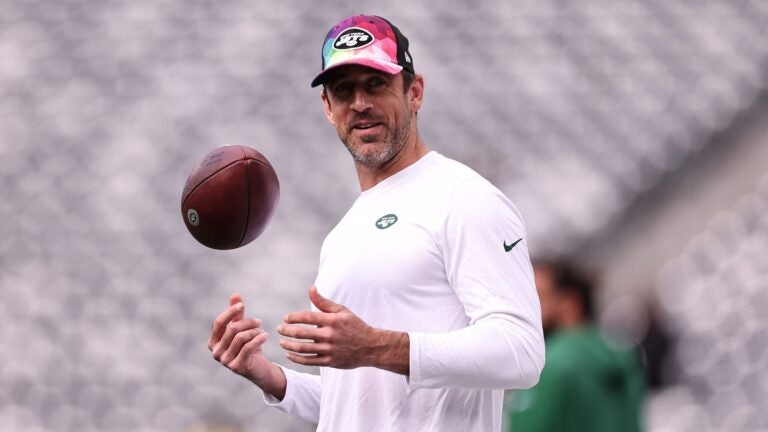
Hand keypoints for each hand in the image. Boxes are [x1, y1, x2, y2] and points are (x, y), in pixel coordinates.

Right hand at [208, 294, 285, 398]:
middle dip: (247, 322)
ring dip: (254, 331)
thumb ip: (236, 313)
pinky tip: (265, 335)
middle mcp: (216, 352)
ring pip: (240, 337)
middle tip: (259, 322)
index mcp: (213, 342)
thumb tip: (235, 295)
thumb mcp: (242, 329)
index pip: (219, 323)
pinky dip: (258, 339)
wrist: (259, 368)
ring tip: (261, 330)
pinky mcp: (237, 367)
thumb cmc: (248, 346)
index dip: (230, 312)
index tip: (241, 305)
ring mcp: (225, 361)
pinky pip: (248, 348)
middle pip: (232, 329)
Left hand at [277, 286, 409, 373]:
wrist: (371, 347)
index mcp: (332, 321)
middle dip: (287, 331)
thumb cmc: (354, 326)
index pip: (307, 317)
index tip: (285, 318)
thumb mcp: (342, 311)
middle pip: (302, 333)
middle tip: (279, 329)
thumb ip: (323, 302)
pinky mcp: (330, 361)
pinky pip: (309, 361)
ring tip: (281, 343)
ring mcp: (330, 349)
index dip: (293, 318)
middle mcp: (330, 335)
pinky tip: (290, 355)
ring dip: (289, 346)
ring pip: (303, 348)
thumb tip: (310, 288)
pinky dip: (297, 359)